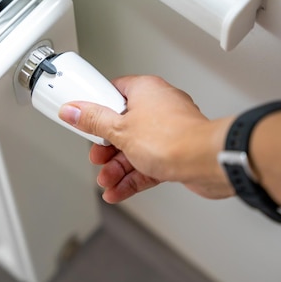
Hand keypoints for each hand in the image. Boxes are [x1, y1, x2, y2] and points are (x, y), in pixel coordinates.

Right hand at [59, 75, 233, 202]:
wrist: (207, 163)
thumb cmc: (173, 138)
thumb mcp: (120, 129)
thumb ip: (94, 121)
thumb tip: (73, 110)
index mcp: (145, 91)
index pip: (113, 93)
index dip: (96, 108)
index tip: (83, 121)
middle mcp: (158, 107)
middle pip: (122, 125)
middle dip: (107, 148)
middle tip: (97, 158)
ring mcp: (169, 131)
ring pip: (135, 148)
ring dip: (117, 168)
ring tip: (106, 181)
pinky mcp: (176, 153)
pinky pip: (148, 163)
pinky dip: (132, 177)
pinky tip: (118, 191)